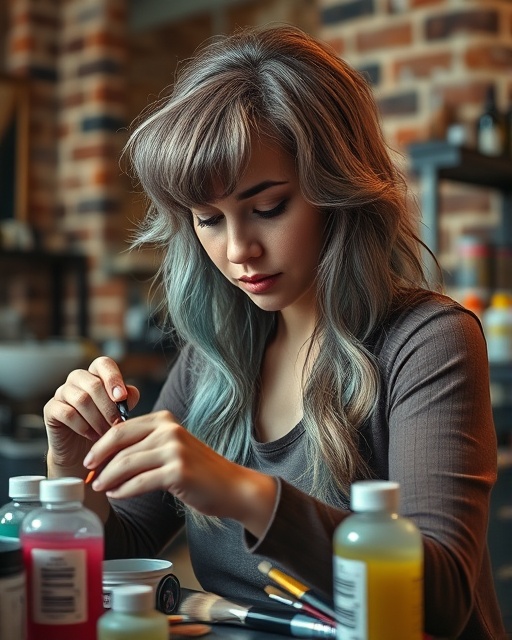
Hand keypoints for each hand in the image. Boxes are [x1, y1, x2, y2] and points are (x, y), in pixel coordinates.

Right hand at [43, 356, 139, 469]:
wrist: (83, 451)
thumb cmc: (104, 426)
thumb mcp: (121, 412)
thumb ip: (128, 399)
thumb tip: (129, 393)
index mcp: (96, 374)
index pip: (103, 364)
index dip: (113, 378)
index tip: (121, 397)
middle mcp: (77, 379)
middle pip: (94, 384)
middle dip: (109, 407)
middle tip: (118, 424)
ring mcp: (62, 392)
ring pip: (81, 399)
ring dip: (97, 419)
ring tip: (106, 433)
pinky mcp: (51, 409)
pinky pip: (67, 413)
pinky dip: (83, 426)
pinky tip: (92, 435)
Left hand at [84, 410, 276, 536]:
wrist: (231, 487)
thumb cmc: (200, 471)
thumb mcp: (172, 447)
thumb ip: (146, 445)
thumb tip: (107, 456)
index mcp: (165, 420)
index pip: (121, 427)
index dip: (100, 445)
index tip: (89, 460)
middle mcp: (169, 430)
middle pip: (119, 442)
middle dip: (98, 460)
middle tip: (89, 476)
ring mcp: (175, 450)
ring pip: (126, 463)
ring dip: (108, 478)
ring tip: (101, 488)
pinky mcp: (178, 472)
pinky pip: (139, 482)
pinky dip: (123, 490)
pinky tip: (117, 495)